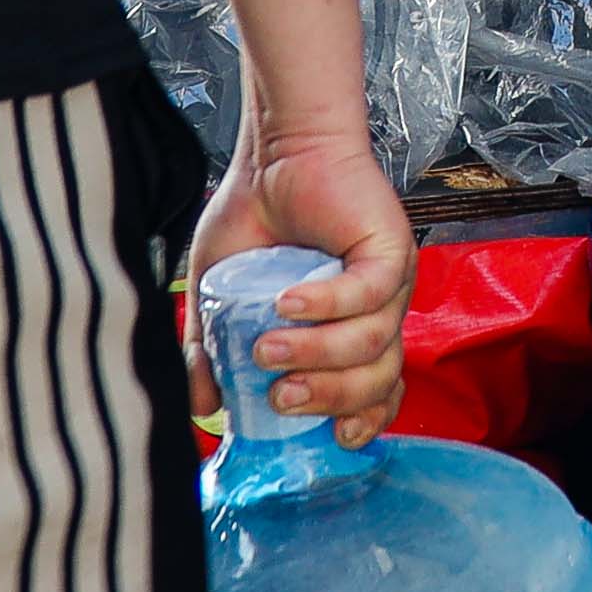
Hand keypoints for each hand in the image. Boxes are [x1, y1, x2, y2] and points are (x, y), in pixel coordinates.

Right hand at [189, 110, 413, 443]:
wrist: (274, 153)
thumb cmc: (253, 220)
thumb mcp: (217, 296)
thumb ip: (210, 351)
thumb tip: (202, 408)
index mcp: (350, 331)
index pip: (378, 393)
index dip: (364, 421)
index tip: (330, 438)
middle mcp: (377, 311)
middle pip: (379, 379)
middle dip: (330, 398)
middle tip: (279, 395)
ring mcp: (389, 281)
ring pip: (376, 342)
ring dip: (320, 354)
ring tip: (269, 349)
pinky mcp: (389, 247)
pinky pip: (369, 292)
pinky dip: (329, 304)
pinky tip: (288, 302)